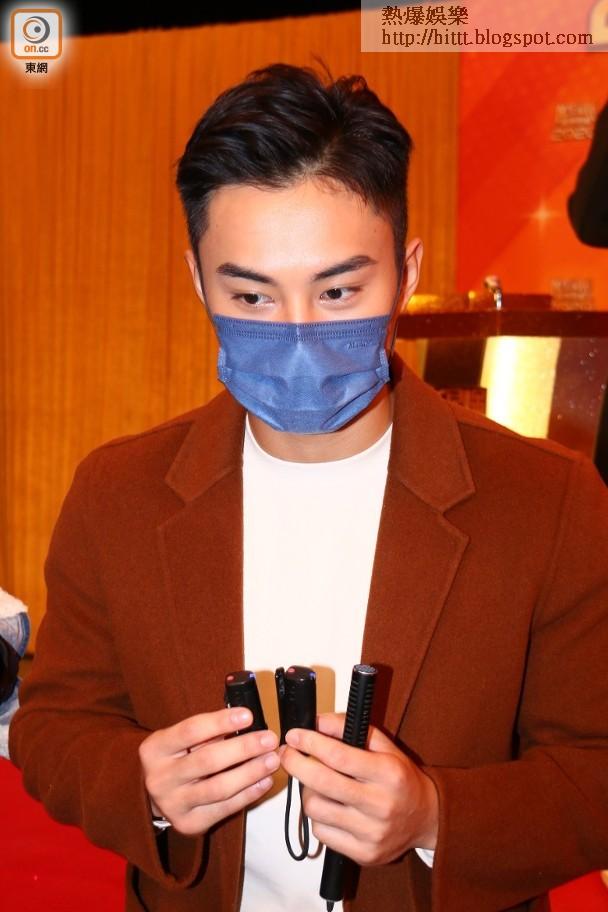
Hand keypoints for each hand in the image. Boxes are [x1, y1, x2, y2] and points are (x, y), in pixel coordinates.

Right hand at [138, 707, 279, 835]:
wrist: (153, 797)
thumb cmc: (176, 758)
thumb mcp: (180, 740)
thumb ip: (207, 732)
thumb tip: (246, 721)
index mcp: (155, 749)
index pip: (191, 731)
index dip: (221, 722)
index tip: (249, 716)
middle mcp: (159, 778)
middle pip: (207, 760)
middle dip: (243, 748)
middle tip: (269, 739)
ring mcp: (173, 804)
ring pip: (218, 788)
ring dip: (250, 772)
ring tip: (272, 760)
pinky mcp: (188, 824)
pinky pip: (224, 809)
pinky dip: (248, 794)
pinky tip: (264, 781)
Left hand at [279, 712, 437, 865]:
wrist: (426, 818)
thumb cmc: (400, 778)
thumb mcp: (385, 746)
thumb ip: (351, 728)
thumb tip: (316, 722)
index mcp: (388, 773)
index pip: (339, 756)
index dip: (310, 743)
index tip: (294, 735)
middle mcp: (381, 804)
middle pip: (322, 783)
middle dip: (295, 763)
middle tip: (287, 753)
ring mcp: (372, 833)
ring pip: (315, 809)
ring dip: (307, 791)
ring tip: (314, 782)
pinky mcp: (363, 854)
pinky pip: (321, 833)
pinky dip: (317, 816)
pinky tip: (327, 805)